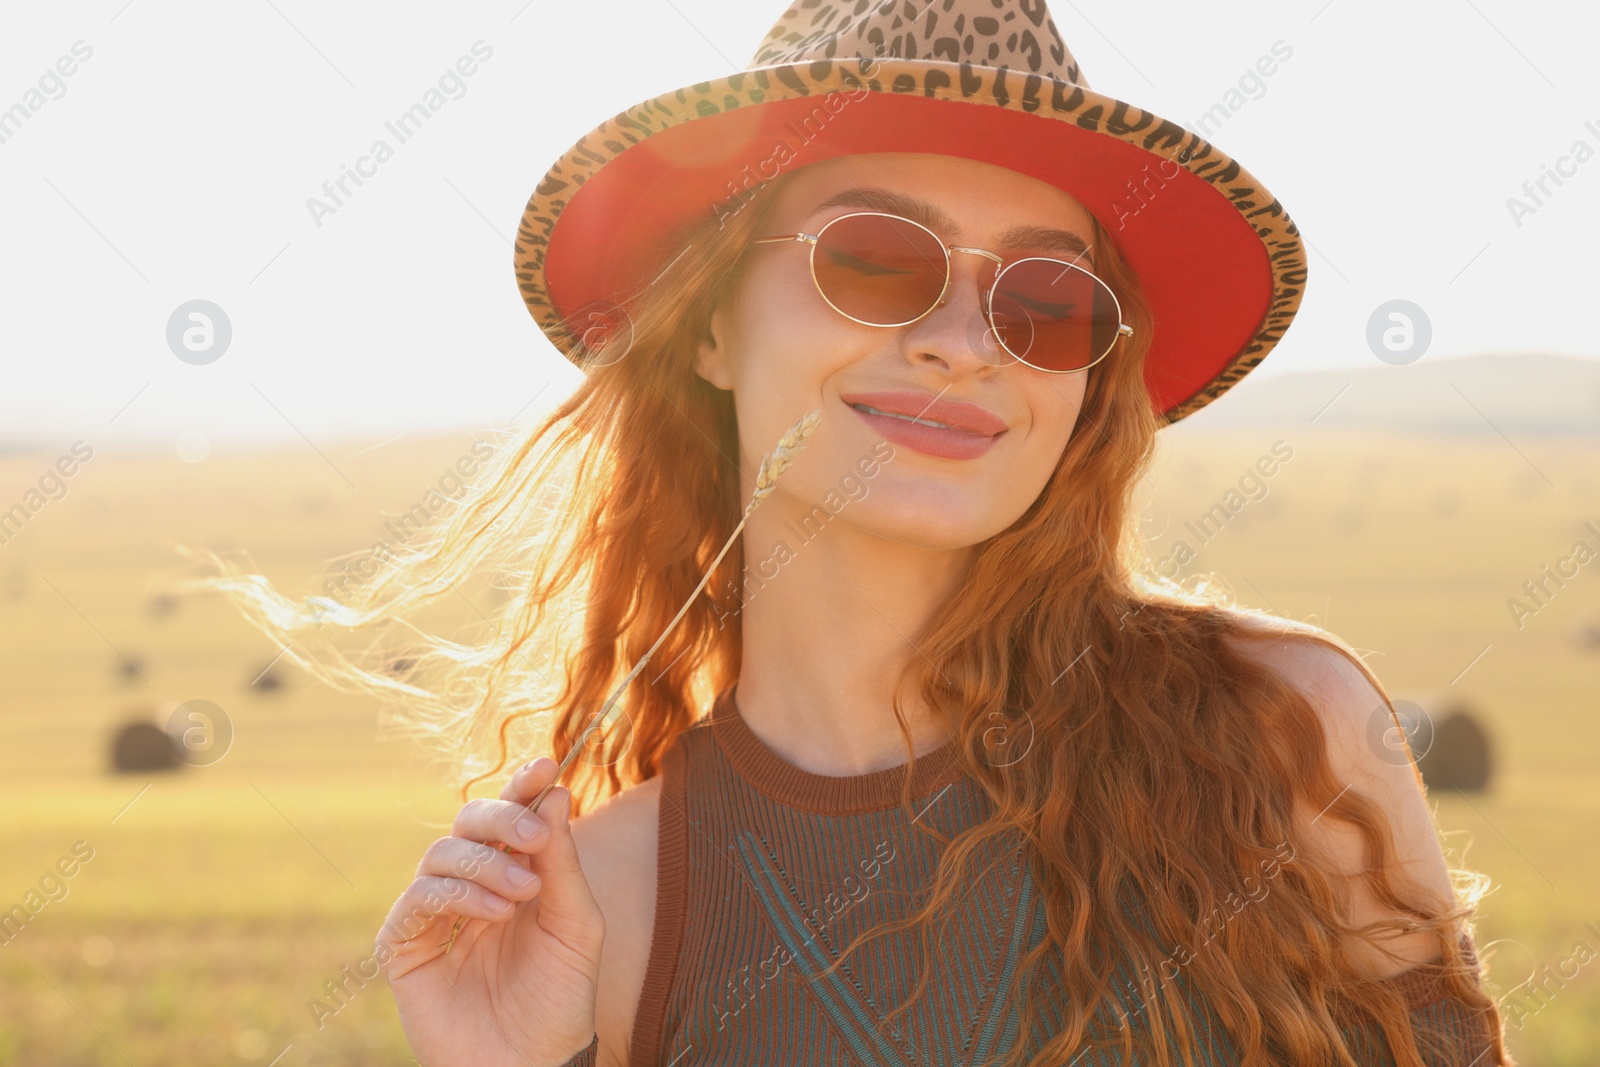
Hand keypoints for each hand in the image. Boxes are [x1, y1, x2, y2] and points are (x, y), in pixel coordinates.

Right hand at [377, 757, 603, 1066]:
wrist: (533, 1064)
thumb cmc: (560, 998)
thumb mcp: (575, 924)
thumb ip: (562, 861)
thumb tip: (556, 791)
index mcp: (515, 873)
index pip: (513, 816)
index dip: (524, 785)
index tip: (548, 764)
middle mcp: (472, 886)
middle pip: (470, 821)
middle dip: (503, 818)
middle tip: (534, 837)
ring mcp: (436, 915)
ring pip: (442, 853)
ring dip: (485, 863)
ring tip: (521, 893)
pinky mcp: (405, 947)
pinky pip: (419, 899)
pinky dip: (457, 894)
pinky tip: (494, 912)